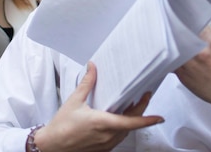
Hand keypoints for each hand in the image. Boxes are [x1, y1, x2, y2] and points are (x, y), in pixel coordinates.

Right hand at [32, 62, 163, 151]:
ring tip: (132, 106)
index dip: (147, 119)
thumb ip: (87, 83)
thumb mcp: (74, 101)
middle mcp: (107, 136)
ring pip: (125, 133)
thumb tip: (93, 66)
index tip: (159, 116)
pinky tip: (118, 119)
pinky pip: (118, 139)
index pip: (131, 121)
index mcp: (102, 123)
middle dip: (140, 112)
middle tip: (144, 97)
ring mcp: (105, 145)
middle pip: (131, 125)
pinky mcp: (102, 150)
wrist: (51, 147)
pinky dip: (122, 128)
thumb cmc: (61, 126)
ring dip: (131, 121)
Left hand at [174, 28, 210, 131]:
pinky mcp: (182, 75)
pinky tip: (171, 56)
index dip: (189, 21)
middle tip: (175, 28)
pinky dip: (171, 58)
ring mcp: (189, 64)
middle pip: (181, 35)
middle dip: (179, 31)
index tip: (187, 21)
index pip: (195, 25)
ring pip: (174, 48)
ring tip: (171, 41)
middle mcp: (199, 53)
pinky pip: (171, 62)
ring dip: (172, 44)